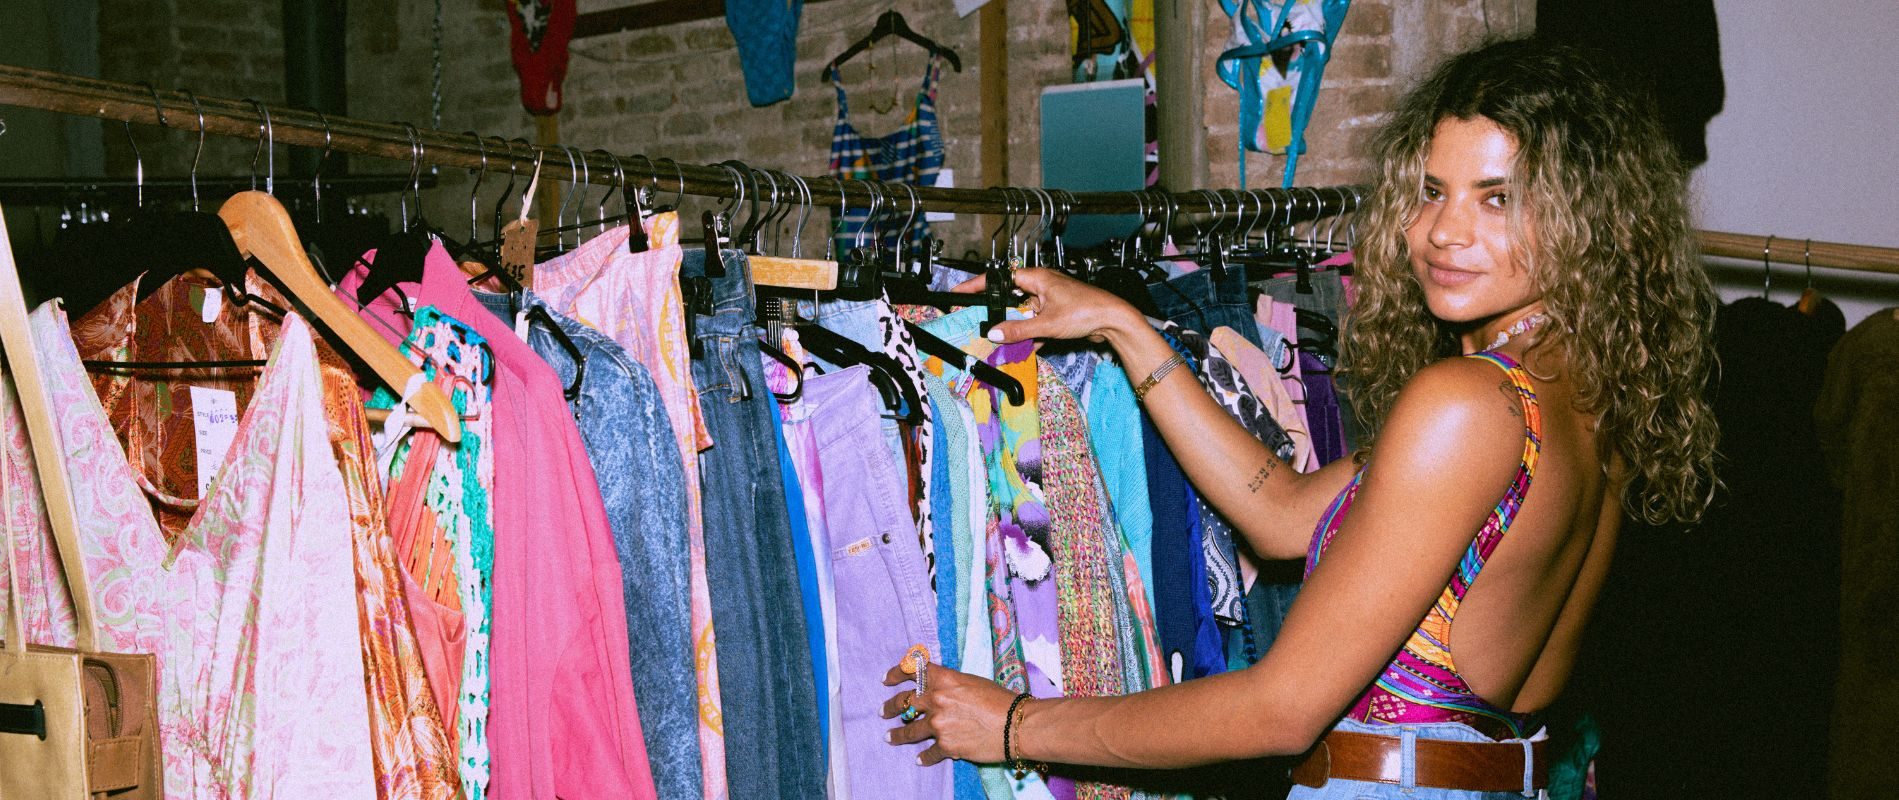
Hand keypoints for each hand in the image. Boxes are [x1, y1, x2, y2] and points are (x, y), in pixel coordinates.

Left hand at [881, 659, 1017, 765]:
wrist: (1016, 724)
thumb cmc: (1000, 700)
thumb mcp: (972, 682)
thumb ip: (950, 685)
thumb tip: (939, 693)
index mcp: (943, 679)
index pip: (911, 670)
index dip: (895, 673)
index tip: (886, 679)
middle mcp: (936, 699)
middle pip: (903, 702)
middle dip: (890, 707)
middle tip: (883, 711)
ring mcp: (939, 724)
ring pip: (909, 730)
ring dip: (897, 735)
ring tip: (889, 737)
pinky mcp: (946, 746)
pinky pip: (929, 753)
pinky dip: (924, 757)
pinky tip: (920, 759)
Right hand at [953, 268, 1140, 345]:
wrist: (1114, 321)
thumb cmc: (1086, 311)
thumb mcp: (1047, 323)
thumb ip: (1019, 329)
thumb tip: (995, 332)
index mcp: (1038, 278)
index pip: (1000, 279)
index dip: (979, 286)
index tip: (962, 293)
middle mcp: (1042, 286)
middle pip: (1011, 299)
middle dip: (1000, 314)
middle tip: (982, 324)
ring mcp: (1050, 301)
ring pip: (1024, 314)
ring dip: (1018, 328)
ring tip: (1006, 342)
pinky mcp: (1058, 314)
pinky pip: (1037, 324)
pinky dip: (1032, 335)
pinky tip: (1029, 347)